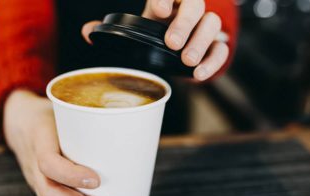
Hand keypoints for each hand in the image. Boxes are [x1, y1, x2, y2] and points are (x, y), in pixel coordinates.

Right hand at [3, 90, 110, 195]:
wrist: (19, 120)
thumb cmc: (49, 113)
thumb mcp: (64, 109)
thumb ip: (87, 119)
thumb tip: (123, 127)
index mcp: (40, 138)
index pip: (48, 161)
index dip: (71, 174)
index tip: (97, 180)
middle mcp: (33, 161)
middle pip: (49, 191)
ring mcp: (33, 175)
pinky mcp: (38, 184)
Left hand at [82, 0, 228, 80]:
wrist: (174, 47)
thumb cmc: (152, 33)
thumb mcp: (133, 29)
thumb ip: (109, 29)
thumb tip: (87, 32)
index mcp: (166, 1)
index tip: (158, 10)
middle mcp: (187, 9)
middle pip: (195, 5)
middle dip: (184, 23)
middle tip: (172, 43)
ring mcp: (203, 27)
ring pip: (213, 23)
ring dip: (201, 42)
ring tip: (187, 61)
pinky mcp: (214, 45)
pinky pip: (222, 49)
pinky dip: (214, 61)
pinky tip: (199, 74)